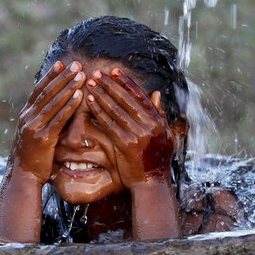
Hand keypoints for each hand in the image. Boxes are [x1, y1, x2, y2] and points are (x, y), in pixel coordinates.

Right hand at [9, 61, 85, 182]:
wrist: (22, 177)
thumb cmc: (32, 157)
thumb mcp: (33, 134)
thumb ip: (41, 120)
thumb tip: (54, 109)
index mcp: (26, 114)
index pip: (39, 90)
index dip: (50, 76)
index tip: (61, 63)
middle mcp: (28, 117)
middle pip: (47, 92)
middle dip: (63, 76)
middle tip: (76, 64)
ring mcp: (34, 127)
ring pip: (53, 102)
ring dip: (68, 87)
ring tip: (81, 75)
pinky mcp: (43, 138)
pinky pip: (59, 119)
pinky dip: (69, 106)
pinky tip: (79, 96)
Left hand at [85, 68, 175, 189]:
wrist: (151, 183)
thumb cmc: (157, 160)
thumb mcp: (166, 135)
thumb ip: (160, 114)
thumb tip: (156, 94)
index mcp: (158, 120)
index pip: (140, 96)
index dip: (126, 82)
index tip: (114, 71)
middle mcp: (149, 125)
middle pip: (126, 99)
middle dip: (110, 85)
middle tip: (97, 73)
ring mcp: (137, 134)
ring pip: (115, 109)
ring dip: (101, 94)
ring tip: (90, 84)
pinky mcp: (125, 144)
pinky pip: (108, 123)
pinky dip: (98, 111)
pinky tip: (89, 102)